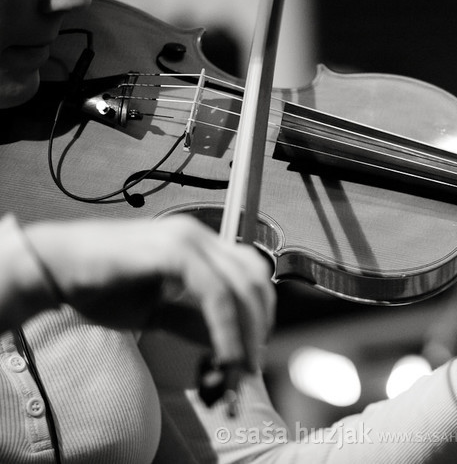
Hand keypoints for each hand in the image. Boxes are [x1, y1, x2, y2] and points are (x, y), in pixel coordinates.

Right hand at [23, 215, 274, 370]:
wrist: (53, 268)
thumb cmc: (98, 285)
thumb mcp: (156, 312)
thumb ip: (192, 322)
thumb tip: (225, 343)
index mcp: (198, 245)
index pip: (249, 272)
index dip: (260, 311)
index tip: (254, 347)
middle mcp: (198, 236)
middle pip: (254, 278)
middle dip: (260, 324)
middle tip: (251, 362)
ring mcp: (188, 240)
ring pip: (241, 285)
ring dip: (247, 330)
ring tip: (239, 363)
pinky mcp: (173, 251)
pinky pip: (216, 293)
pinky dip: (227, 327)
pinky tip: (224, 353)